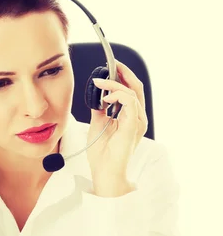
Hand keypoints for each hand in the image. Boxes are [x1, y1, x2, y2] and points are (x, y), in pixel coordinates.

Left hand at [86, 59, 147, 182]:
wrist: (105, 172)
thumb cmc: (102, 153)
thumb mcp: (98, 124)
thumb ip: (100, 110)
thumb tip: (97, 97)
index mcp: (130, 117)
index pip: (130, 91)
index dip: (122, 77)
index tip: (110, 67)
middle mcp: (137, 118)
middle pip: (136, 88)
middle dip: (124, 73)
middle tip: (111, 64)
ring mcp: (137, 122)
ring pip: (132, 93)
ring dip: (115, 84)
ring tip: (100, 83)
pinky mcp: (133, 126)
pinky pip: (130, 103)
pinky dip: (119, 95)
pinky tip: (107, 97)